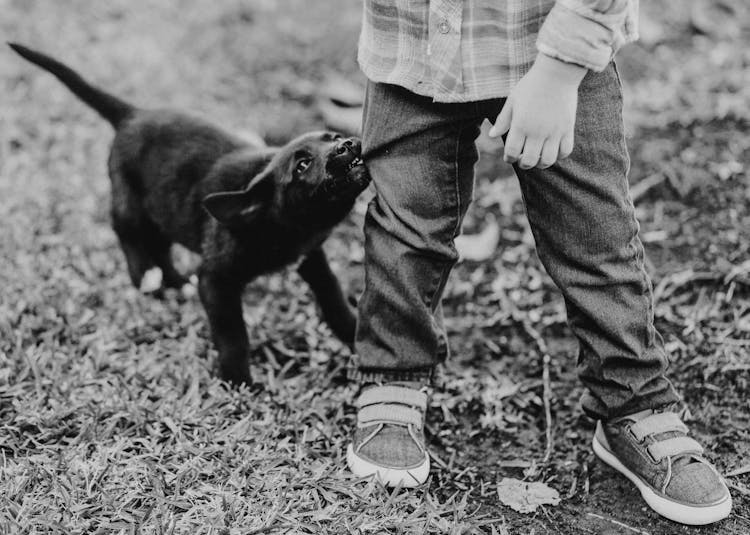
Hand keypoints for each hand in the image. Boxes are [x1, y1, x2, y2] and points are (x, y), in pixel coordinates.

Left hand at [489, 54, 585, 168]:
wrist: (557, 72)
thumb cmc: (531, 85)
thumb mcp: (512, 100)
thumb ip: (503, 120)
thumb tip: (492, 135)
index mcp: (520, 125)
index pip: (512, 152)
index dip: (509, 158)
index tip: (510, 157)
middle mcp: (537, 132)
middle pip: (530, 161)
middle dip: (524, 164)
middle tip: (523, 158)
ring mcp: (554, 131)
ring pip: (548, 160)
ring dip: (541, 163)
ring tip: (538, 156)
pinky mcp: (568, 128)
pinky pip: (565, 151)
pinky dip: (559, 155)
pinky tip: (553, 150)